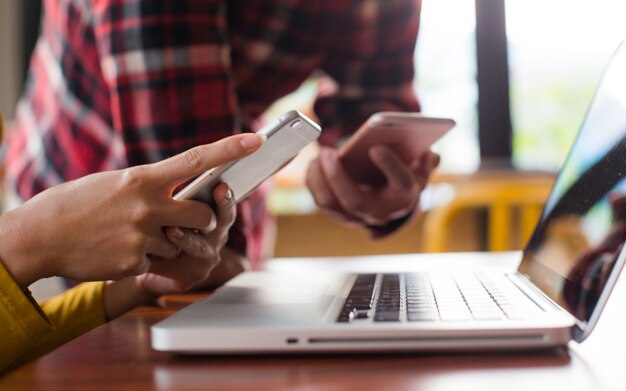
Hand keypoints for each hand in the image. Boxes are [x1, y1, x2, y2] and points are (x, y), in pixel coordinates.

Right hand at [0, 133, 264, 288]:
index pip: (196, 159)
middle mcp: (147, 205)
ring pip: (178, 242)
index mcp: (143, 178)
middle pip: (204, 215)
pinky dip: (141, 259)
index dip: (229, 149)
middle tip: (183, 220)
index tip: (256, 140)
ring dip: (162, 242)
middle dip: (201, 220)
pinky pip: (155, 262)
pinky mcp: (134, 262)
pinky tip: (115, 251)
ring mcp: (142, 235)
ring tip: (125, 235)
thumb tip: (182, 193)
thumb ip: (151, 187)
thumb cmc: (78, 204)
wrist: (39, 235)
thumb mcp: (116, 184)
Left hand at [306, 145, 438, 226]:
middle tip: (329, 151)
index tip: (376, 148)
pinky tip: (314, 162)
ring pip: (331, 203)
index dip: (390, 166)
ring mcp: (356, 217)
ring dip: (320, 178)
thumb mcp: (419, 166)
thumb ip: (425, 158)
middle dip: (338, 176)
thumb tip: (428, 154)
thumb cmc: (402, 175)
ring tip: (319, 154)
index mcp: (404, 196)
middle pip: (355, 201)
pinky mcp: (338, 213)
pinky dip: (314, 180)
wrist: (389, 200)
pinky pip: (320, 199)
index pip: (401, 183)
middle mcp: (379, 213)